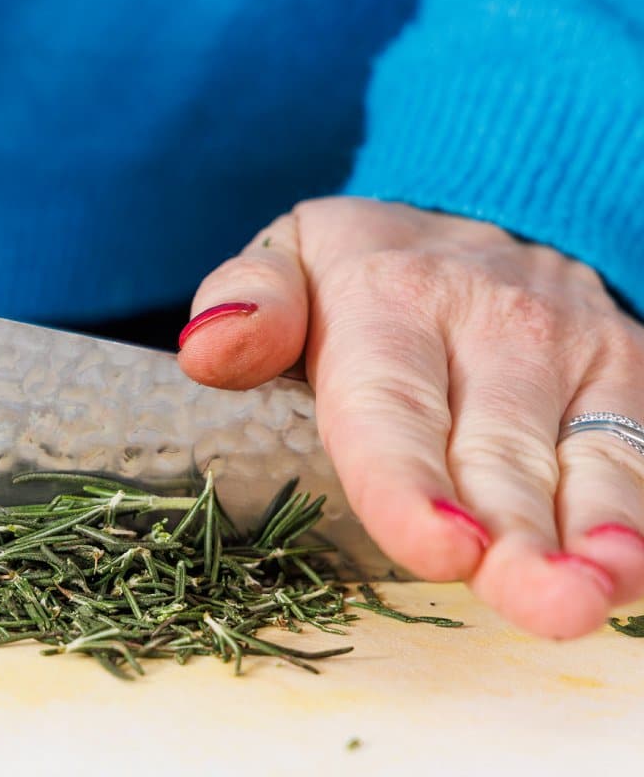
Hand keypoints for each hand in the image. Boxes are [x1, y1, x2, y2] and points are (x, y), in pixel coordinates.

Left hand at [178, 197, 643, 638]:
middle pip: (495, 450)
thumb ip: (252, 301)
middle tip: (537, 602)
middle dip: (514, 534)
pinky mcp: (628, 370)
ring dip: (594, 532)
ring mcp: (571, 348)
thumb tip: (208, 351)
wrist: (482, 207)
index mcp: (389, 301)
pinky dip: (637, 510)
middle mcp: (492, 322)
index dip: (410, 484)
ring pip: (584, 456)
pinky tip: (632, 567)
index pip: (392, 407)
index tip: (438, 548)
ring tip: (591, 595)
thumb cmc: (363, 268)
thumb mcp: (292, 256)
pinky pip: (638, 449)